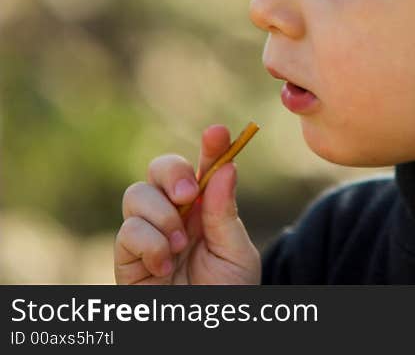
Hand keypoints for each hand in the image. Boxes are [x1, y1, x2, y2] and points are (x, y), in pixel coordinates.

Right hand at [114, 125, 260, 284]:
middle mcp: (175, 215)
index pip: (205, 168)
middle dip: (172, 172)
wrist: (205, 334)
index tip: (218, 131)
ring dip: (161, 216)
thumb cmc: (227, 295)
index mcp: (206, 209)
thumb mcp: (236, 253)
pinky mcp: (127, 259)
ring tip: (180, 245)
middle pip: (158, 168)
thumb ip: (225, 213)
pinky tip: (164, 264)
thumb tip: (226, 166)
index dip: (211, 146)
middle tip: (189, 194)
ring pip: (137, 194)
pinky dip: (148, 244)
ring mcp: (148, 234)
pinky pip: (127, 232)